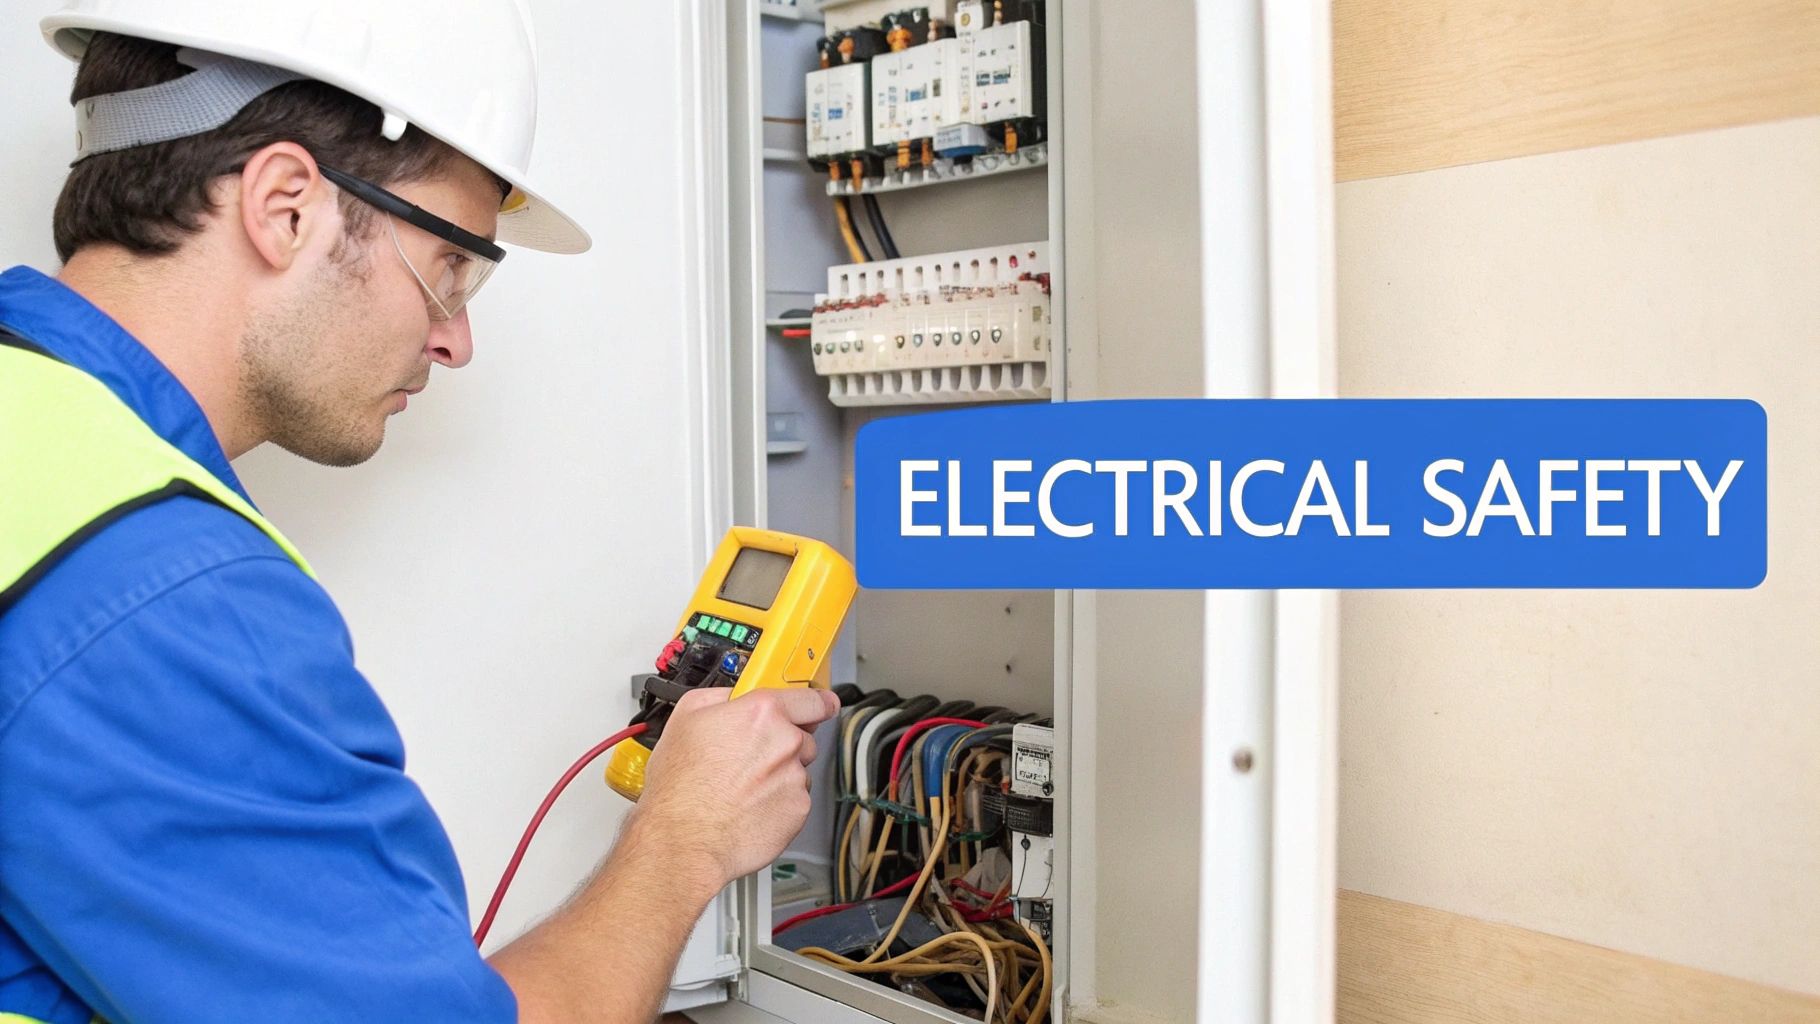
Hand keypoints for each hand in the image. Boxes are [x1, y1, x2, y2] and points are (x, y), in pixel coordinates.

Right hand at [632, 686, 839, 886]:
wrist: (685, 840)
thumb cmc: (681, 788)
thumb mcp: (685, 718)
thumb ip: (721, 697)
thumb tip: (734, 696)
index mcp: (762, 714)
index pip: (812, 699)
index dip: (816, 702)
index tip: (821, 704)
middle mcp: (785, 743)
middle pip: (801, 737)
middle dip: (781, 745)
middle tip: (748, 760)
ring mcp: (795, 778)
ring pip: (796, 770)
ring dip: (778, 775)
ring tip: (741, 788)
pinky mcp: (799, 810)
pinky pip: (794, 799)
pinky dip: (778, 802)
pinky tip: (748, 806)